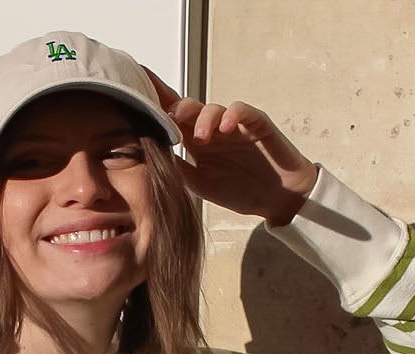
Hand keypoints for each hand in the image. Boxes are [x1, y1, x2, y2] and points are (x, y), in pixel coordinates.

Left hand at [144, 71, 317, 225]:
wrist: (276, 199)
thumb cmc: (240, 191)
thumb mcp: (201, 186)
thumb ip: (179, 170)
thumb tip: (148, 157)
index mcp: (197, 143)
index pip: (174, 118)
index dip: (157, 104)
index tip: (138, 93)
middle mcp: (213, 129)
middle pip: (190, 107)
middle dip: (176, 107)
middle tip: (170, 118)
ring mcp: (234, 125)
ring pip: (213, 108)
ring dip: (203, 117)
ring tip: (201, 136)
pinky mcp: (256, 124)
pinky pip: (243, 111)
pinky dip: (233, 114)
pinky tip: (226, 127)